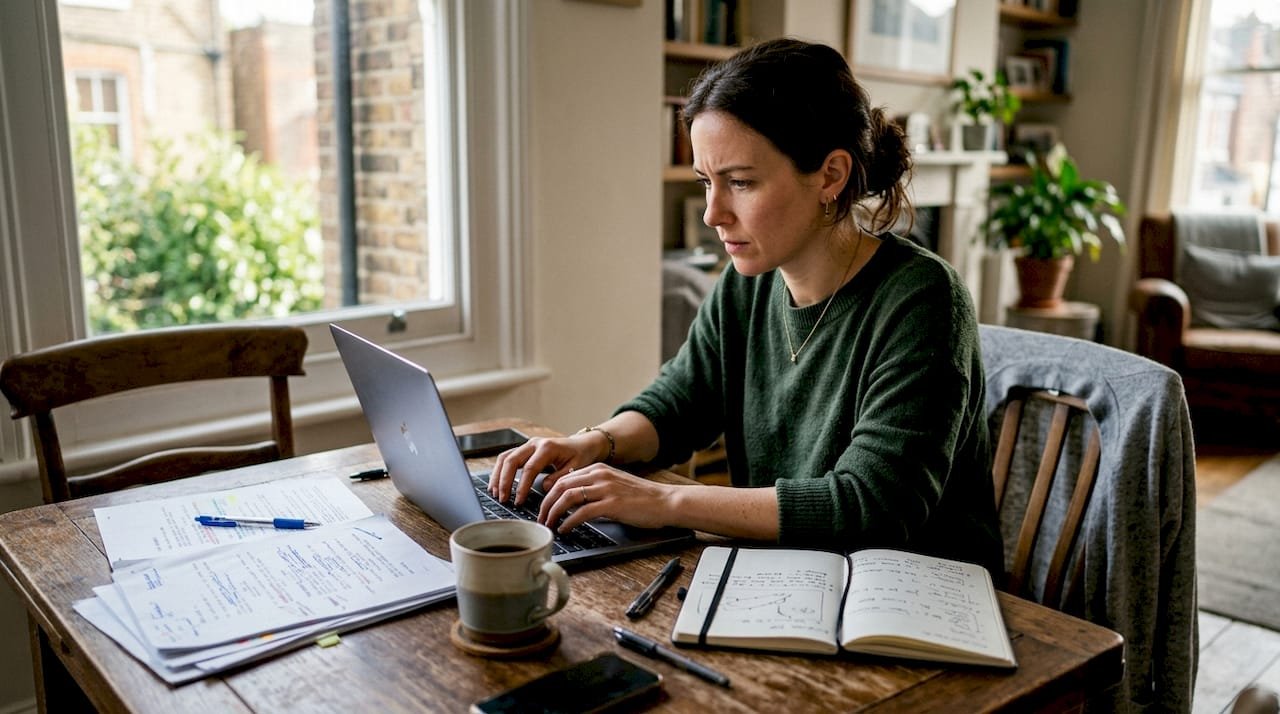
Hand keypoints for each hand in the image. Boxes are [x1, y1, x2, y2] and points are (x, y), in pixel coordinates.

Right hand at [488, 432, 606, 504]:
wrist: (582, 445)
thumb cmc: (580, 457)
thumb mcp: (575, 468)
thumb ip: (559, 478)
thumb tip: (543, 487)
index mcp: (547, 447)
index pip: (529, 468)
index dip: (522, 486)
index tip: (519, 501)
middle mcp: (534, 443)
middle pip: (511, 460)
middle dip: (504, 481)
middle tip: (503, 499)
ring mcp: (528, 445)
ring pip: (505, 458)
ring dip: (498, 476)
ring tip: (495, 493)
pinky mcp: (524, 449)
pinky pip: (507, 458)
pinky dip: (499, 471)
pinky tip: (497, 485)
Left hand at [536, 463, 675, 533]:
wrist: (665, 501)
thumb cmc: (642, 498)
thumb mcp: (614, 485)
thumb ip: (595, 488)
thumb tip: (573, 501)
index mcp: (598, 469)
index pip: (564, 478)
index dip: (548, 493)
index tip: (543, 507)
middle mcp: (599, 475)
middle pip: (560, 485)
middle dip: (546, 503)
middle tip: (540, 518)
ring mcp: (605, 489)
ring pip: (567, 497)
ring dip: (553, 512)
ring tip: (549, 524)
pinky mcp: (612, 504)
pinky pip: (582, 512)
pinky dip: (569, 522)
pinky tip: (565, 529)